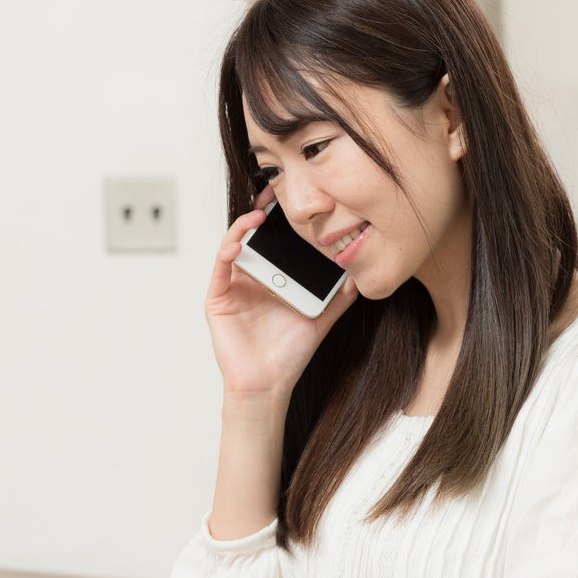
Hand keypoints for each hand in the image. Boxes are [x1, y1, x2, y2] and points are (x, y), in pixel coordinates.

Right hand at [206, 182, 359, 404]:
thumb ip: (339, 296)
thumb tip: (360, 273)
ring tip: (259, 216)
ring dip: (243, 227)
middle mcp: (250, 278)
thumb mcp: (321, 318)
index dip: (281, 219)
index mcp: (272, 278)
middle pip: (252, 236)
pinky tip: (238, 246)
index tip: (293, 201)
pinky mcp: (218, 298)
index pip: (274, 240)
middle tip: (273, 193)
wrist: (269, 384)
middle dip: (261, 212)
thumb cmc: (290, 354)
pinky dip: (227, 252)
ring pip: (233, 245)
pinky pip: (219, 268)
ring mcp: (232, 286)